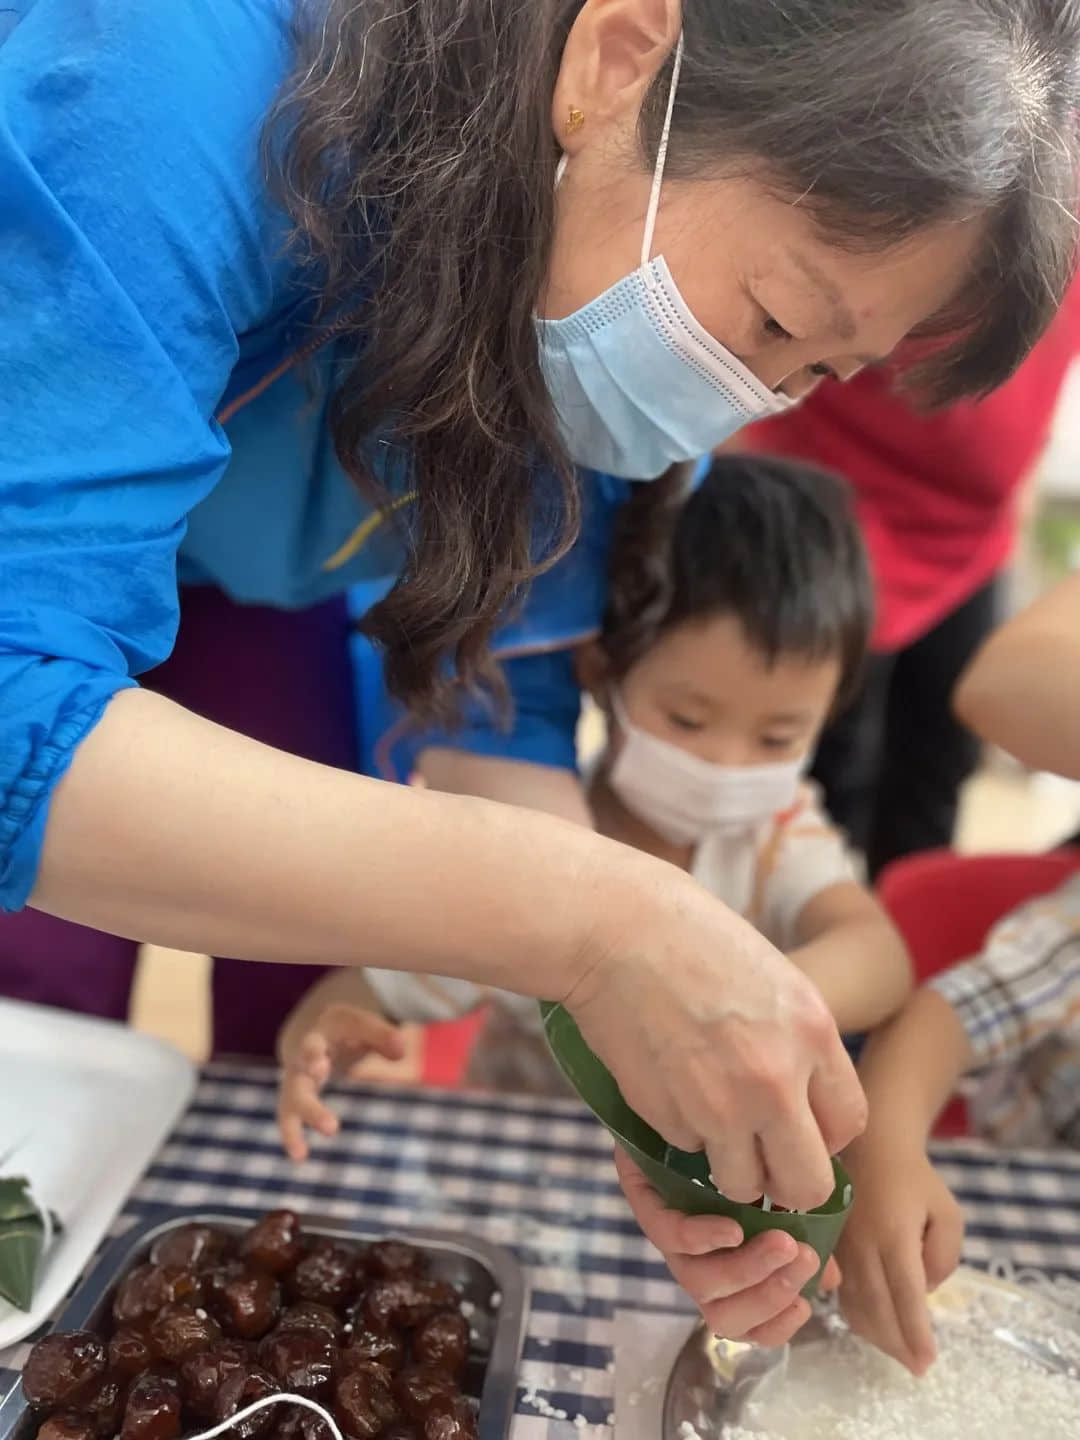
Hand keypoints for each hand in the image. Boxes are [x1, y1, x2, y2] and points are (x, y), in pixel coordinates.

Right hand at [278, 1005, 405, 1161]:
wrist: (317, 1033)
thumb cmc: (347, 1031)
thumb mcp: (365, 1025)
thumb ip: (383, 1035)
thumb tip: (401, 1052)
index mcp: (323, 1030)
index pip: (323, 1038)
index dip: (320, 1052)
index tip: (321, 1068)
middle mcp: (304, 1054)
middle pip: (304, 1069)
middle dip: (311, 1089)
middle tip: (327, 1120)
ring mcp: (297, 1077)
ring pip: (293, 1098)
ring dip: (306, 1117)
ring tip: (307, 1149)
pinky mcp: (295, 1098)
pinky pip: (290, 1117)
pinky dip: (292, 1136)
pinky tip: (300, 1157)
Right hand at [570, 864, 866, 1212]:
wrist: (612, 928)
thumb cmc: (688, 935)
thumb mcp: (772, 978)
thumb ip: (796, 1042)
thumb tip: (804, 1100)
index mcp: (812, 1034)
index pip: (848, 1125)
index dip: (823, 1136)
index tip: (800, 1128)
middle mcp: (776, 1081)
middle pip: (806, 1183)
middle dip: (785, 1180)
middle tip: (762, 1157)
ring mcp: (719, 1106)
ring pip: (742, 1184)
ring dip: (728, 1163)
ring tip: (707, 1117)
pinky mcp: (668, 1116)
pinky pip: (687, 1148)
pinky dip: (679, 1130)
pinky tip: (666, 1081)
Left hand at [616, 1151, 838, 1344]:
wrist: (685, 1107)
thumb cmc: (734, 1159)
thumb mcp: (778, 1199)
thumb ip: (802, 1236)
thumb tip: (829, 1279)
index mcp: (724, 1268)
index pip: (743, 1322)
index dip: (772, 1326)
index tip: (804, 1304)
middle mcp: (695, 1262)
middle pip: (723, 1314)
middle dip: (769, 1295)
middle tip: (803, 1258)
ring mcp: (669, 1237)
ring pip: (699, 1283)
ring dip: (748, 1270)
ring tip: (782, 1242)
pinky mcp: (646, 1202)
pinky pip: (668, 1235)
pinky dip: (703, 1238)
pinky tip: (733, 1228)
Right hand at [837, 1140, 964, 1373]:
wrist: (870, 1148)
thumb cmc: (915, 1181)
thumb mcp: (948, 1213)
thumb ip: (944, 1255)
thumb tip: (924, 1290)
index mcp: (893, 1233)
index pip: (906, 1294)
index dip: (916, 1332)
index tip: (927, 1361)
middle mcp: (860, 1244)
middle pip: (878, 1308)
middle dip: (899, 1344)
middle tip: (918, 1368)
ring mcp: (840, 1248)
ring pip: (856, 1306)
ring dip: (880, 1337)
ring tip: (902, 1353)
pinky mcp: (828, 1250)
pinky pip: (842, 1295)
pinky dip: (861, 1319)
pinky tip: (878, 1328)